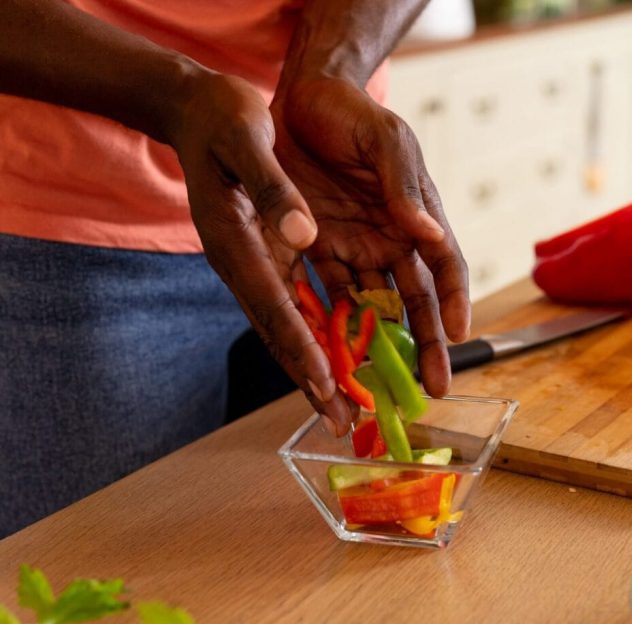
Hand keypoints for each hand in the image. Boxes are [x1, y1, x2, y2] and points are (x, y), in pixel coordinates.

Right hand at [170, 72, 352, 432]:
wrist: (198, 107)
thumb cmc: (222, 117)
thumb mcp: (247, 140)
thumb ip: (272, 189)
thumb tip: (302, 234)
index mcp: (236, 239)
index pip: (273, 304)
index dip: (301, 348)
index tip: (326, 386)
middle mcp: (244, 261)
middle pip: (281, 330)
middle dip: (312, 378)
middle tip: (341, 423)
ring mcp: (255, 261)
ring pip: (292, 324)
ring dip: (320, 366)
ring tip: (347, 408)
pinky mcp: (269, 254)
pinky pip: (299, 301)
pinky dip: (321, 331)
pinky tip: (347, 355)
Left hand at [272, 76, 469, 397]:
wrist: (301, 95)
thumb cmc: (353, 113)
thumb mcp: (386, 140)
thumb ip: (405, 186)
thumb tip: (429, 233)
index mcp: (417, 216)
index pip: (444, 267)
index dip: (454, 302)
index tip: (460, 337)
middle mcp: (392, 240)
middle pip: (414, 301)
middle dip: (426, 346)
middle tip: (434, 388)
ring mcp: (355, 247)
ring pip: (372, 308)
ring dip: (378, 348)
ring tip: (381, 387)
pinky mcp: (317, 249)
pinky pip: (325, 295)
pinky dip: (329, 326)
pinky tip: (332, 358)